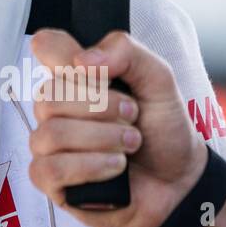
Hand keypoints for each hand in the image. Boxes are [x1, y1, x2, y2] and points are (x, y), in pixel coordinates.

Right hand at [26, 28, 206, 226]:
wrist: (179, 179)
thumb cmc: (162, 129)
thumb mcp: (158, 80)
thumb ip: (126, 53)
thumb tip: (83, 61)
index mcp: (74, 77)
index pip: (45, 46)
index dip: (67, 56)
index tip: (102, 73)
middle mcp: (54, 108)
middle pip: (48, 95)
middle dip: (101, 108)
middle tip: (133, 116)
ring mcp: (48, 145)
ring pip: (52, 133)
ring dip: (102, 139)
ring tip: (130, 145)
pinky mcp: (50, 180)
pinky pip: (49, 169)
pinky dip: (90, 167)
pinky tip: (115, 167)